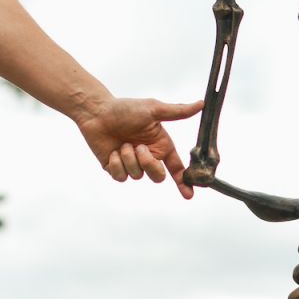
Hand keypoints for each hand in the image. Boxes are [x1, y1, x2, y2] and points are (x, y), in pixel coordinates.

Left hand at [76, 97, 203, 195]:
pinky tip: (113, 151)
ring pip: (138, 175)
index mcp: (161, 146)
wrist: (97, 112)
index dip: (183, 183)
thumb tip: (201, 104)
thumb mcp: (153, 109)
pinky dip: (117, 164)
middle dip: (149, 165)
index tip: (189, 195)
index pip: (176, 168)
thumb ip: (178, 111)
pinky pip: (122, 177)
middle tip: (139, 148)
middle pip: (158, 177)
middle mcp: (149, 157)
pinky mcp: (116, 169)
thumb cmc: (125, 109)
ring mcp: (132, 164)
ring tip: (122, 143)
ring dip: (129, 158)